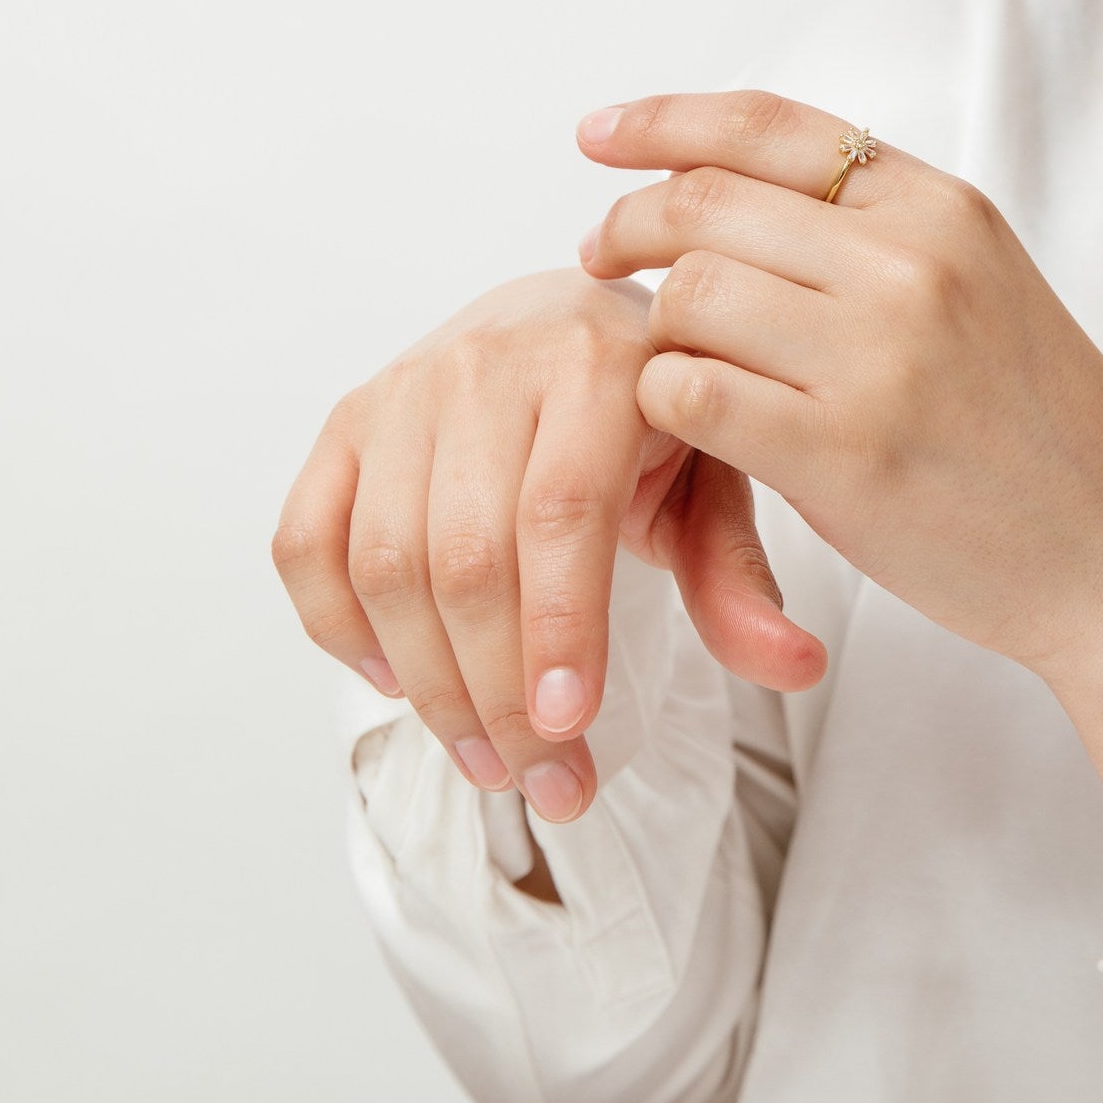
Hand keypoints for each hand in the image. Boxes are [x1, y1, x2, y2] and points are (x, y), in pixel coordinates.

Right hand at [271, 266, 826, 818]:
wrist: (571, 320)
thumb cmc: (649, 412)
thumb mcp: (714, 475)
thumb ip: (739, 572)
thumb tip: (794, 667)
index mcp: (596, 361)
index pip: (561, 511)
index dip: (559, 627)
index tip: (570, 729)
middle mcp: (487, 361)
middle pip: (467, 554)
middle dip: (499, 692)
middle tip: (546, 782)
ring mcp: (404, 389)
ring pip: (386, 561)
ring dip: (429, 686)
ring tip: (489, 763)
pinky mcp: (346, 421)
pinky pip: (307, 541)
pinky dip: (339, 627)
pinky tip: (399, 682)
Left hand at [575, 92, 1102, 679]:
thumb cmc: (1037, 430)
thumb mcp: (980, 285)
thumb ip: (876, 235)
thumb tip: (734, 192)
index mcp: (940, 208)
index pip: (765, 127)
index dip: (662, 123)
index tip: (597, 138)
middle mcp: (912, 262)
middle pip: (705, 204)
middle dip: (628, 230)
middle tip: (600, 263)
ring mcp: (879, 356)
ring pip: (689, 296)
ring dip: (653, 329)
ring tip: (662, 362)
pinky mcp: (844, 453)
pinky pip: (690, 395)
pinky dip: (662, 404)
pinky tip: (684, 425)